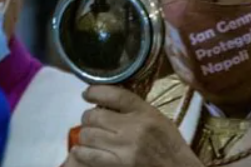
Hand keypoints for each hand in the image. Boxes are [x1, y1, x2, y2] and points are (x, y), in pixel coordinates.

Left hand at [65, 85, 202, 166]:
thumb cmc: (169, 145)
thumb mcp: (157, 119)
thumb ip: (134, 109)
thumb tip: (105, 102)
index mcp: (146, 113)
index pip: (114, 95)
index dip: (95, 91)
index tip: (87, 94)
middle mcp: (134, 128)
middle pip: (95, 116)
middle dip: (88, 119)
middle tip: (91, 123)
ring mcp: (125, 149)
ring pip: (88, 135)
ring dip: (85, 136)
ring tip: (90, 138)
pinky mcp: (118, 166)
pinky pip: (88, 155)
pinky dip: (81, 152)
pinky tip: (83, 151)